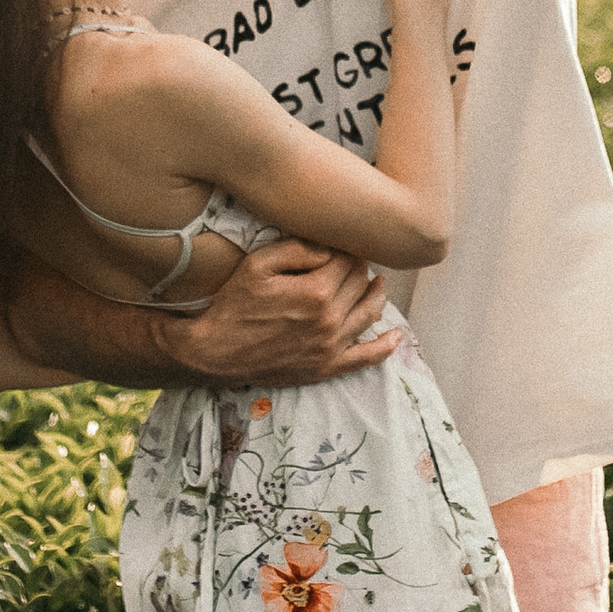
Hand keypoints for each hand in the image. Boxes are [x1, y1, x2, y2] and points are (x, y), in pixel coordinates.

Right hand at [173, 237, 396, 385]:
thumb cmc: (234, 304)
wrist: (215, 352)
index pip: (348, 262)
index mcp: (315, 292)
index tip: (340, 244)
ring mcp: (331, 347)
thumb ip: (297, 248)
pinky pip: (367, 358)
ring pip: (370, 314)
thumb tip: (330, 247)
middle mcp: (330, 320)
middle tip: (352, 260)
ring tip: (377, 284)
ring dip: (377, 295)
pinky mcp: (327, 368)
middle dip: (359, 269)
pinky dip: (386, 346)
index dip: (346, 249)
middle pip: (360, 285)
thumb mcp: (257, 264)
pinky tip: (397, 335)